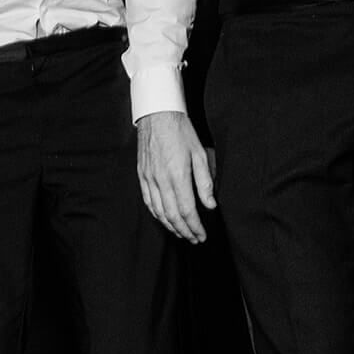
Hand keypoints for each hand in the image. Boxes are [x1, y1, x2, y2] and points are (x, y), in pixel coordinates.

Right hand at [137, 111, 215, 243]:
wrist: (157, 114)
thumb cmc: (181, 131)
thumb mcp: (200, 153)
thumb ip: (205, 181)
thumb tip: (210, 205)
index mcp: (178, 175)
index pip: (187, 211)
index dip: (195, 226)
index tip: (202, 235)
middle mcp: (161, 180)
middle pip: (172, 216)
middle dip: (184, 231)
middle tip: (195, 239)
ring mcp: (149, 178)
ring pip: (159, 212)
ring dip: (171, 226)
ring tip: (182, 233)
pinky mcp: (142, 175)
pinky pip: (148, 202)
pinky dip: (157, 215)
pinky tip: (165, 219)